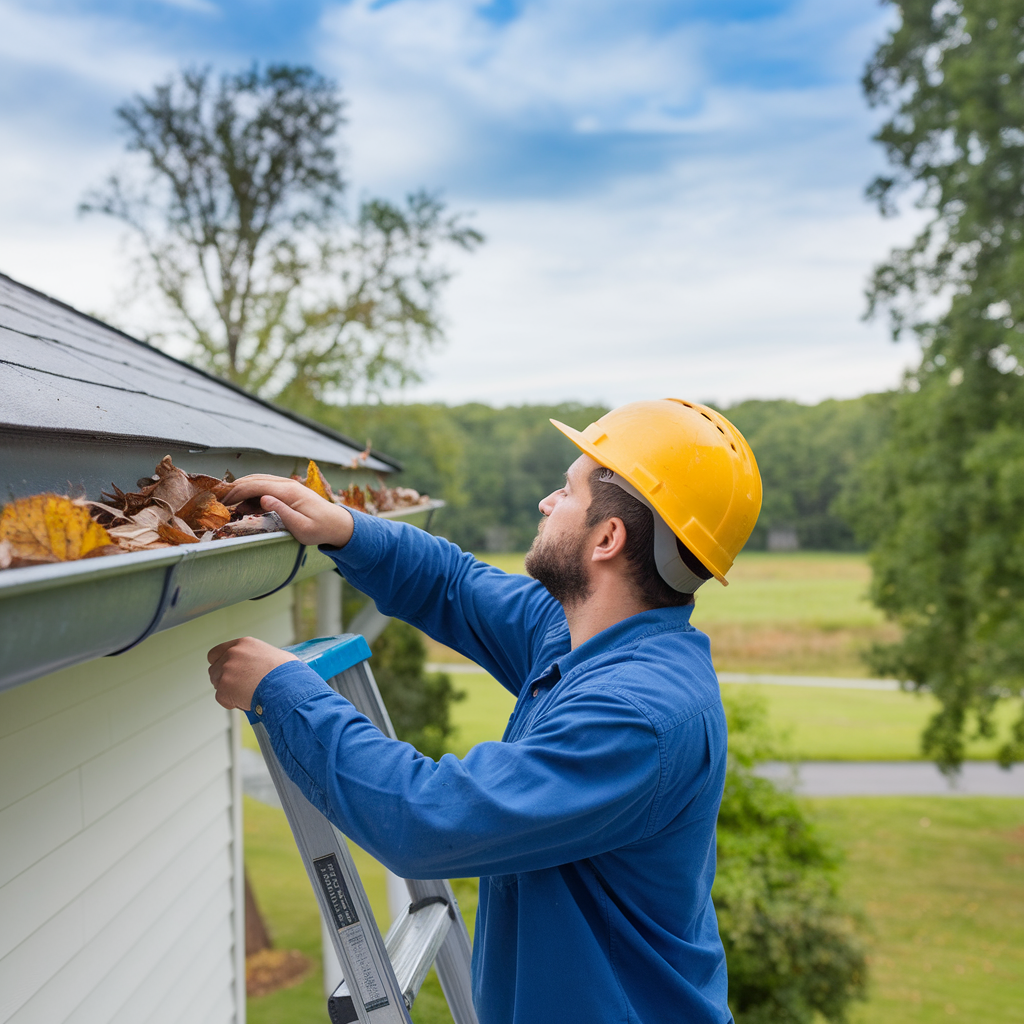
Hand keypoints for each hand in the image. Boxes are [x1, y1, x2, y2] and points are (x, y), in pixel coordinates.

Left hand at [208, 637, 297, 710]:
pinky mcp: (224, 688)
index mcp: (244, 644)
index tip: (226, 671)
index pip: (216, 652)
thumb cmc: (288, 673)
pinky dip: (232, 702)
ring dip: (228, 691)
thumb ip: (259, 658)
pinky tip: (247, 700)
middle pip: (214, 669)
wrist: (287, 687)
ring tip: (248, 694)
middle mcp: (232, 654)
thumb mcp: (274, 655)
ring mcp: (226, 670)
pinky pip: (222, 698)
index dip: (220, 663)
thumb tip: (262, 666)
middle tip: (239, 687)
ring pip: (217, 684)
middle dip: (224, 679)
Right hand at [223, 474, 354, 547]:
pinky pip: (265, 488)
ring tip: (228, 504)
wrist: (337, 525)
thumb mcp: (301, 526)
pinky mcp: (287, 492)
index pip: (256, 485)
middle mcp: (286, 484)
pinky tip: (245, 507)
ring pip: (258, 482)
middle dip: (235, 489)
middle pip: (254, 480)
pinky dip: (252, 494)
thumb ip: (282, 512)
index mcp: (288, 491)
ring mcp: (287, 486)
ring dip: (242, 491)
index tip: (222, 501)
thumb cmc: (320, 529)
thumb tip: (263, 498)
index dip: (237, 492)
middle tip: (219, 501)